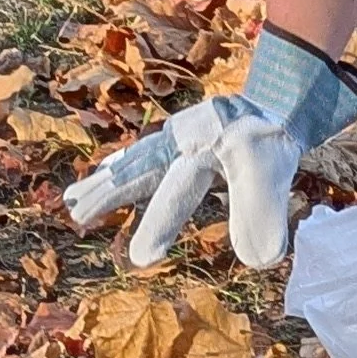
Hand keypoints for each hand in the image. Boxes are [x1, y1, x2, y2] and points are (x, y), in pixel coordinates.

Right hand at [65, 25, 356, 268]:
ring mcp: (179, 134)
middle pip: (141, 169)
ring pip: (137, 159)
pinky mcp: (179, 134)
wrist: (282, 96)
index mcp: (207, 149)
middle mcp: (185, 139)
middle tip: (76, 214)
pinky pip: (143, 152)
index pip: (179, 192)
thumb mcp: (274, 176)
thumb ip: (263, 213)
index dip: (160, 224)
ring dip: (108, 181)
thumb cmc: (276, 141)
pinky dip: (123, 165)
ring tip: (75, 199)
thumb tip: (259, 261)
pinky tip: (107, 173)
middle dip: (109, 194)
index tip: (141, 260)